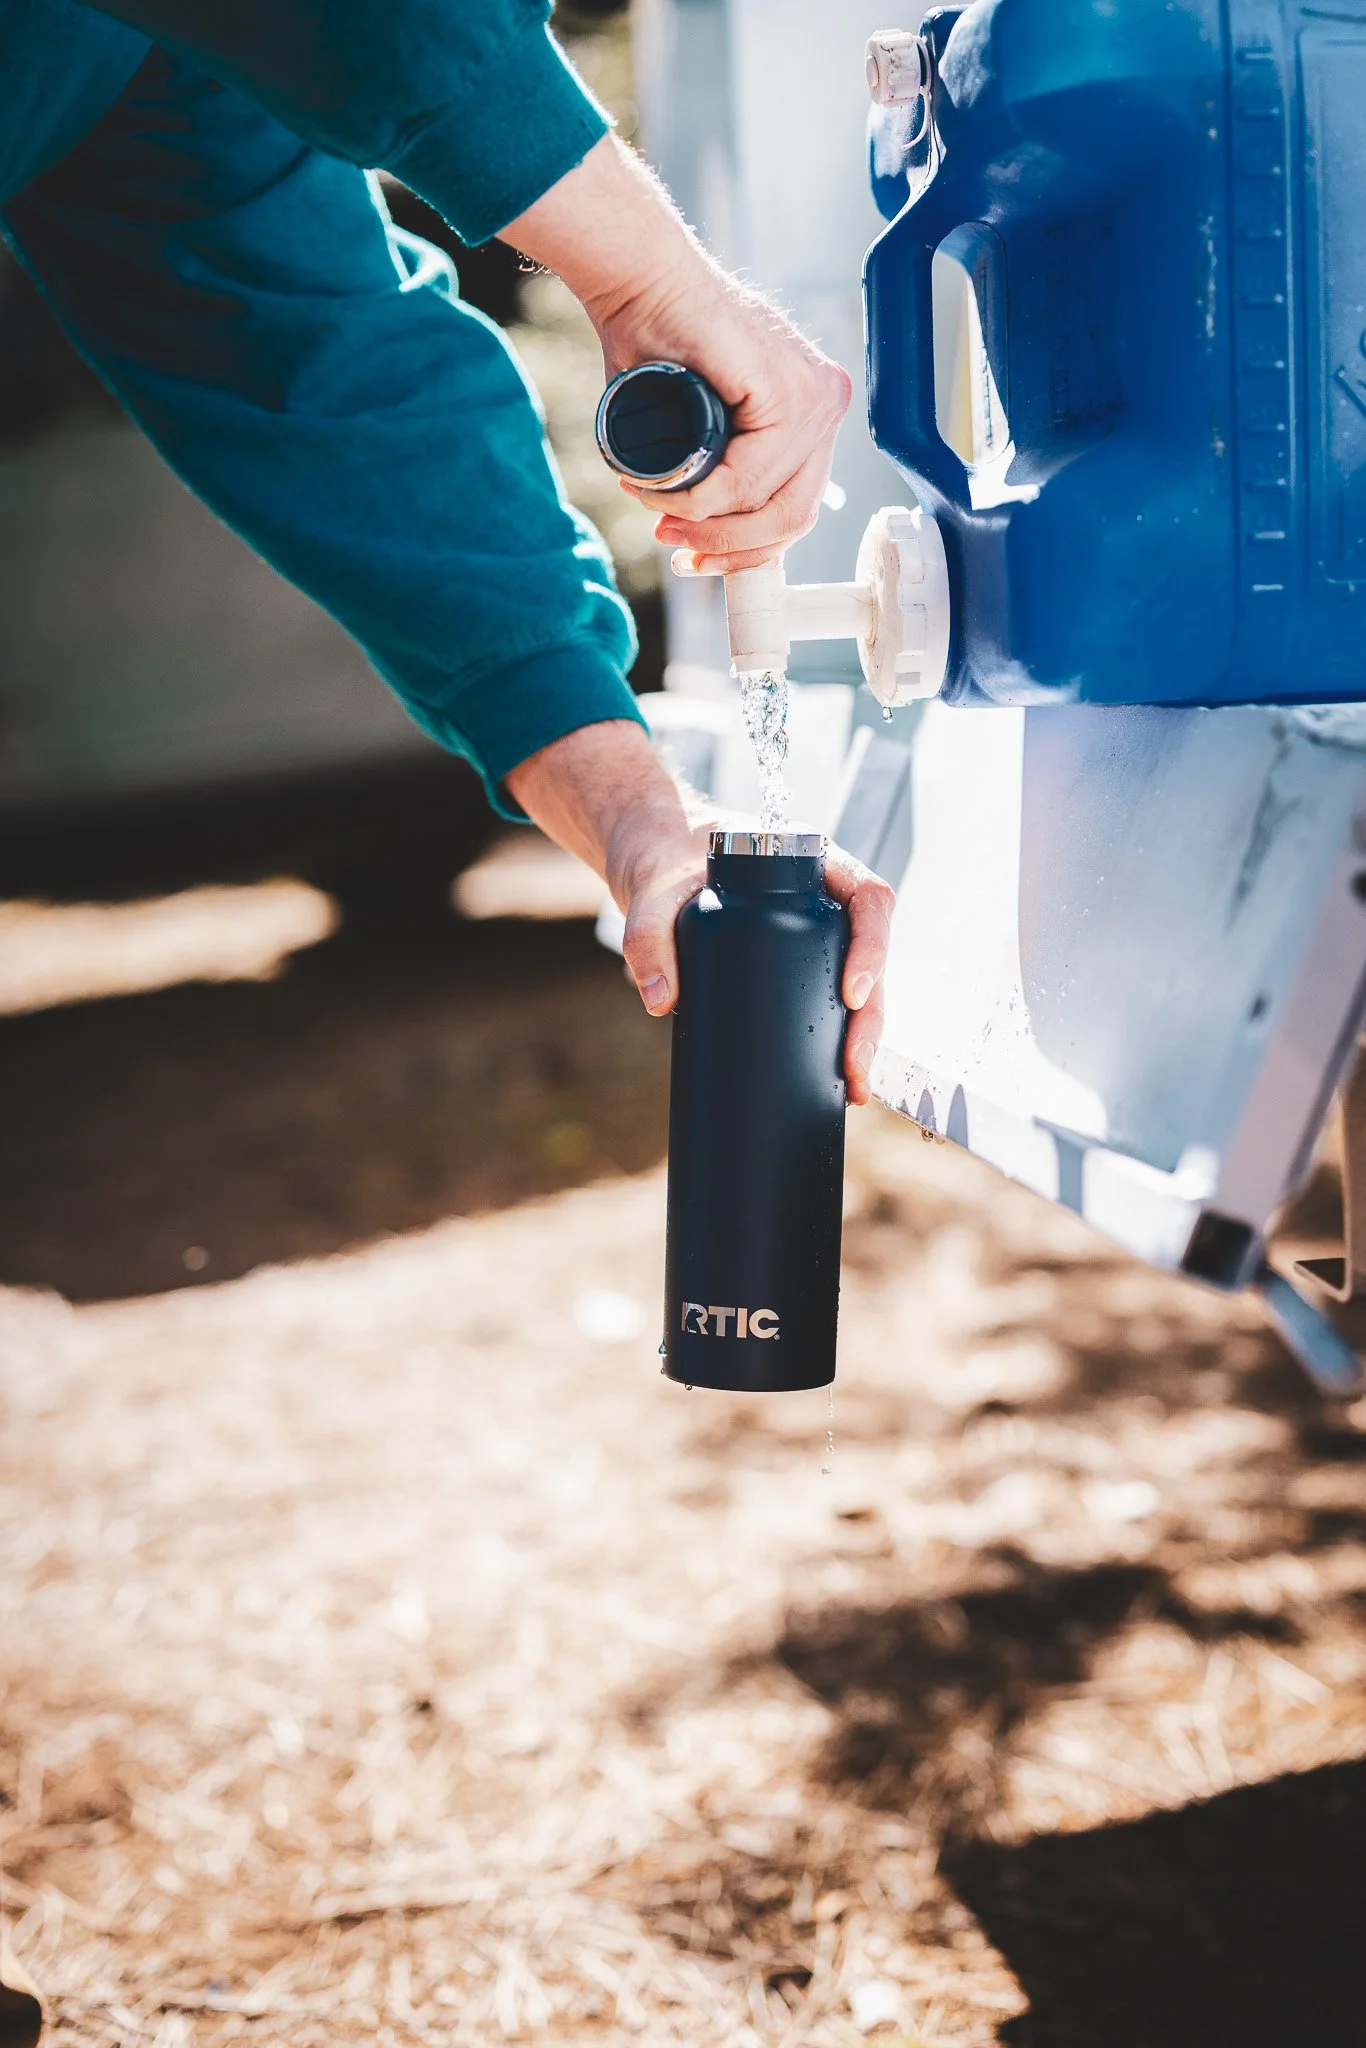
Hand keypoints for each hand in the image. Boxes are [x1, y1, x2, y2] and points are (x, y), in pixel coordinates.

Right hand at [500, 136, 851, 573]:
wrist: (641, 281)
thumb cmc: (657, 340)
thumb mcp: (699, 422)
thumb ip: (715, 466)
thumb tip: (707, 533)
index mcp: (812, 412)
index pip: (796, 507)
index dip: (745, 549)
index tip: (694, 559)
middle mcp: (826, 404)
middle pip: (793, 517)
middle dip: (727, 547)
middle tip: (671, 542)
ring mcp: (817, 398)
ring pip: (771, 506)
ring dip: (706, 525)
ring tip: (656, 508)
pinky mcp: (792, 393)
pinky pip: (748, 480)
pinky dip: (703, 498)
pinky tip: (667, 493)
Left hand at [503, 722, 893, 1105]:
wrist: (647, 856)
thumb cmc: (660, 852)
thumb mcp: (652, 887)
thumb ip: (647, 934)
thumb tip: (662, 1000)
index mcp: (808, 863)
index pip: (867, 897)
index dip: (872, 946)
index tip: (852, 993)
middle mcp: (820, 898)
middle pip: (866, 955)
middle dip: (870, 1014)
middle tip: (853, 1062)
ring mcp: (808, 933)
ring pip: (855, 983)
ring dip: (860, 1035)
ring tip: (852, 1086)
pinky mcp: (788, 963)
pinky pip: (823, 997)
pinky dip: (831, 1037)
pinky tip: (834, 1079)